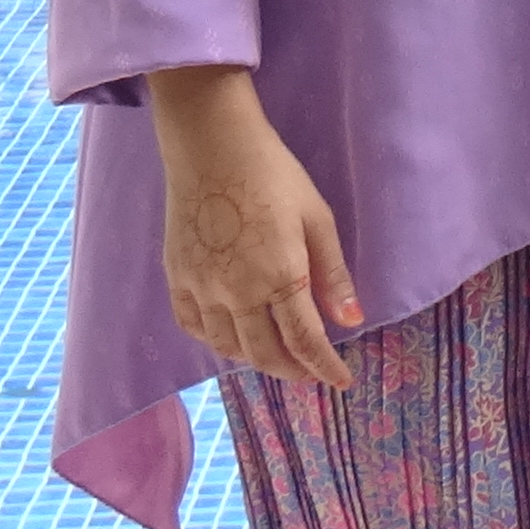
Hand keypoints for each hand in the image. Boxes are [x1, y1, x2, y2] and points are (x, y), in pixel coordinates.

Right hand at [149, 65, 359, 387]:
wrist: (211, 146)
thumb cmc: (274, 176)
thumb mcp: (317, 220)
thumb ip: (332, 275)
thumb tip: (352, 321)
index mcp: (280, 277)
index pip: (306, 342)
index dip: (325, 368)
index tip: (341, 381)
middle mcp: (237, 292)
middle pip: (266, 353)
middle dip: (292, 370)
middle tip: (309, 372)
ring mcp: (202, 287)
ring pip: (228, 347)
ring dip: (255, 359)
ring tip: (275, 356)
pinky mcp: (177, 277)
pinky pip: (194, 326)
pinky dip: (215, 341)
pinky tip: (231, 336)